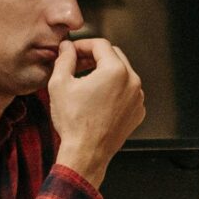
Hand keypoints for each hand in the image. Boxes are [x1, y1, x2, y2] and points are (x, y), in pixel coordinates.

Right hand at [47, 37, 144, 190]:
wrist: (86, 154)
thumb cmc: (74, 123)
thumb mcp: (60, 84)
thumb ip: (64, 59)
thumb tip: (66, 48)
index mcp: (115, 71)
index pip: (100, 45)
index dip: (83, 44)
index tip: (72, 51)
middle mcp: (132, 81)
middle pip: (114, 56)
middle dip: (95, 56)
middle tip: (78, 63)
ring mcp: (138, 98)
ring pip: (122, 73)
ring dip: (105, 72)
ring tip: (87, 82)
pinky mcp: (138, 111)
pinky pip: (127, 92)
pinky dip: (115, 89)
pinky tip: (98, 98)